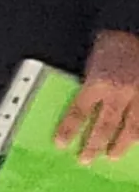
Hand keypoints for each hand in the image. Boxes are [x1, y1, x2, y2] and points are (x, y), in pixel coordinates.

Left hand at [72, 29, 138, 161]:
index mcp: (98, 82)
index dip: (69, 129)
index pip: (79, 112)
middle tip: (86, 159)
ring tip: (113, 156)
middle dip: (95, 145)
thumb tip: (81, 114)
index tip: (60, 144)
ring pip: (132, 128)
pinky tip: (137, 141)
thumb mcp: (92, 65)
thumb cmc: (111, 47)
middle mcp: (120, 92)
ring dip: (121, 144)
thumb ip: (90, 88)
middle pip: (105, 125)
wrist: (133, 32)